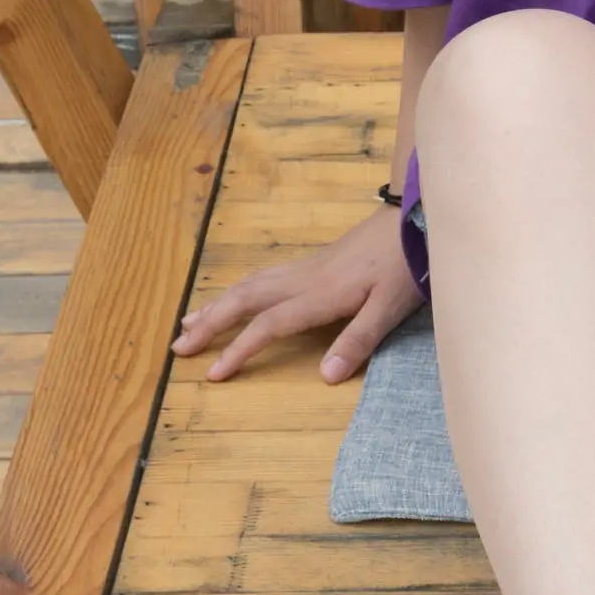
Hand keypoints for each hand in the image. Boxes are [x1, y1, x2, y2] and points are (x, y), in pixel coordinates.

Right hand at [170, 205, 422, 383]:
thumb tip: (325, 377)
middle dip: (210, 324)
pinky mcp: (315, 262)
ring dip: (218, 305)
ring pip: (250, 285)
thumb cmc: (407, 264)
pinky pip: (263, 277)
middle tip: (179, 347)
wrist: (414, 217)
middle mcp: (304, 279)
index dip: (238, 350)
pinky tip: (235, 296)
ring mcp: (307, 268)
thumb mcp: (390, 308)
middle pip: (245, 300)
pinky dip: (239, 291)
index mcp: (320, 295)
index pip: (267, 325)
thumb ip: (358, 341)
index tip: (213, 374)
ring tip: (190, 323)